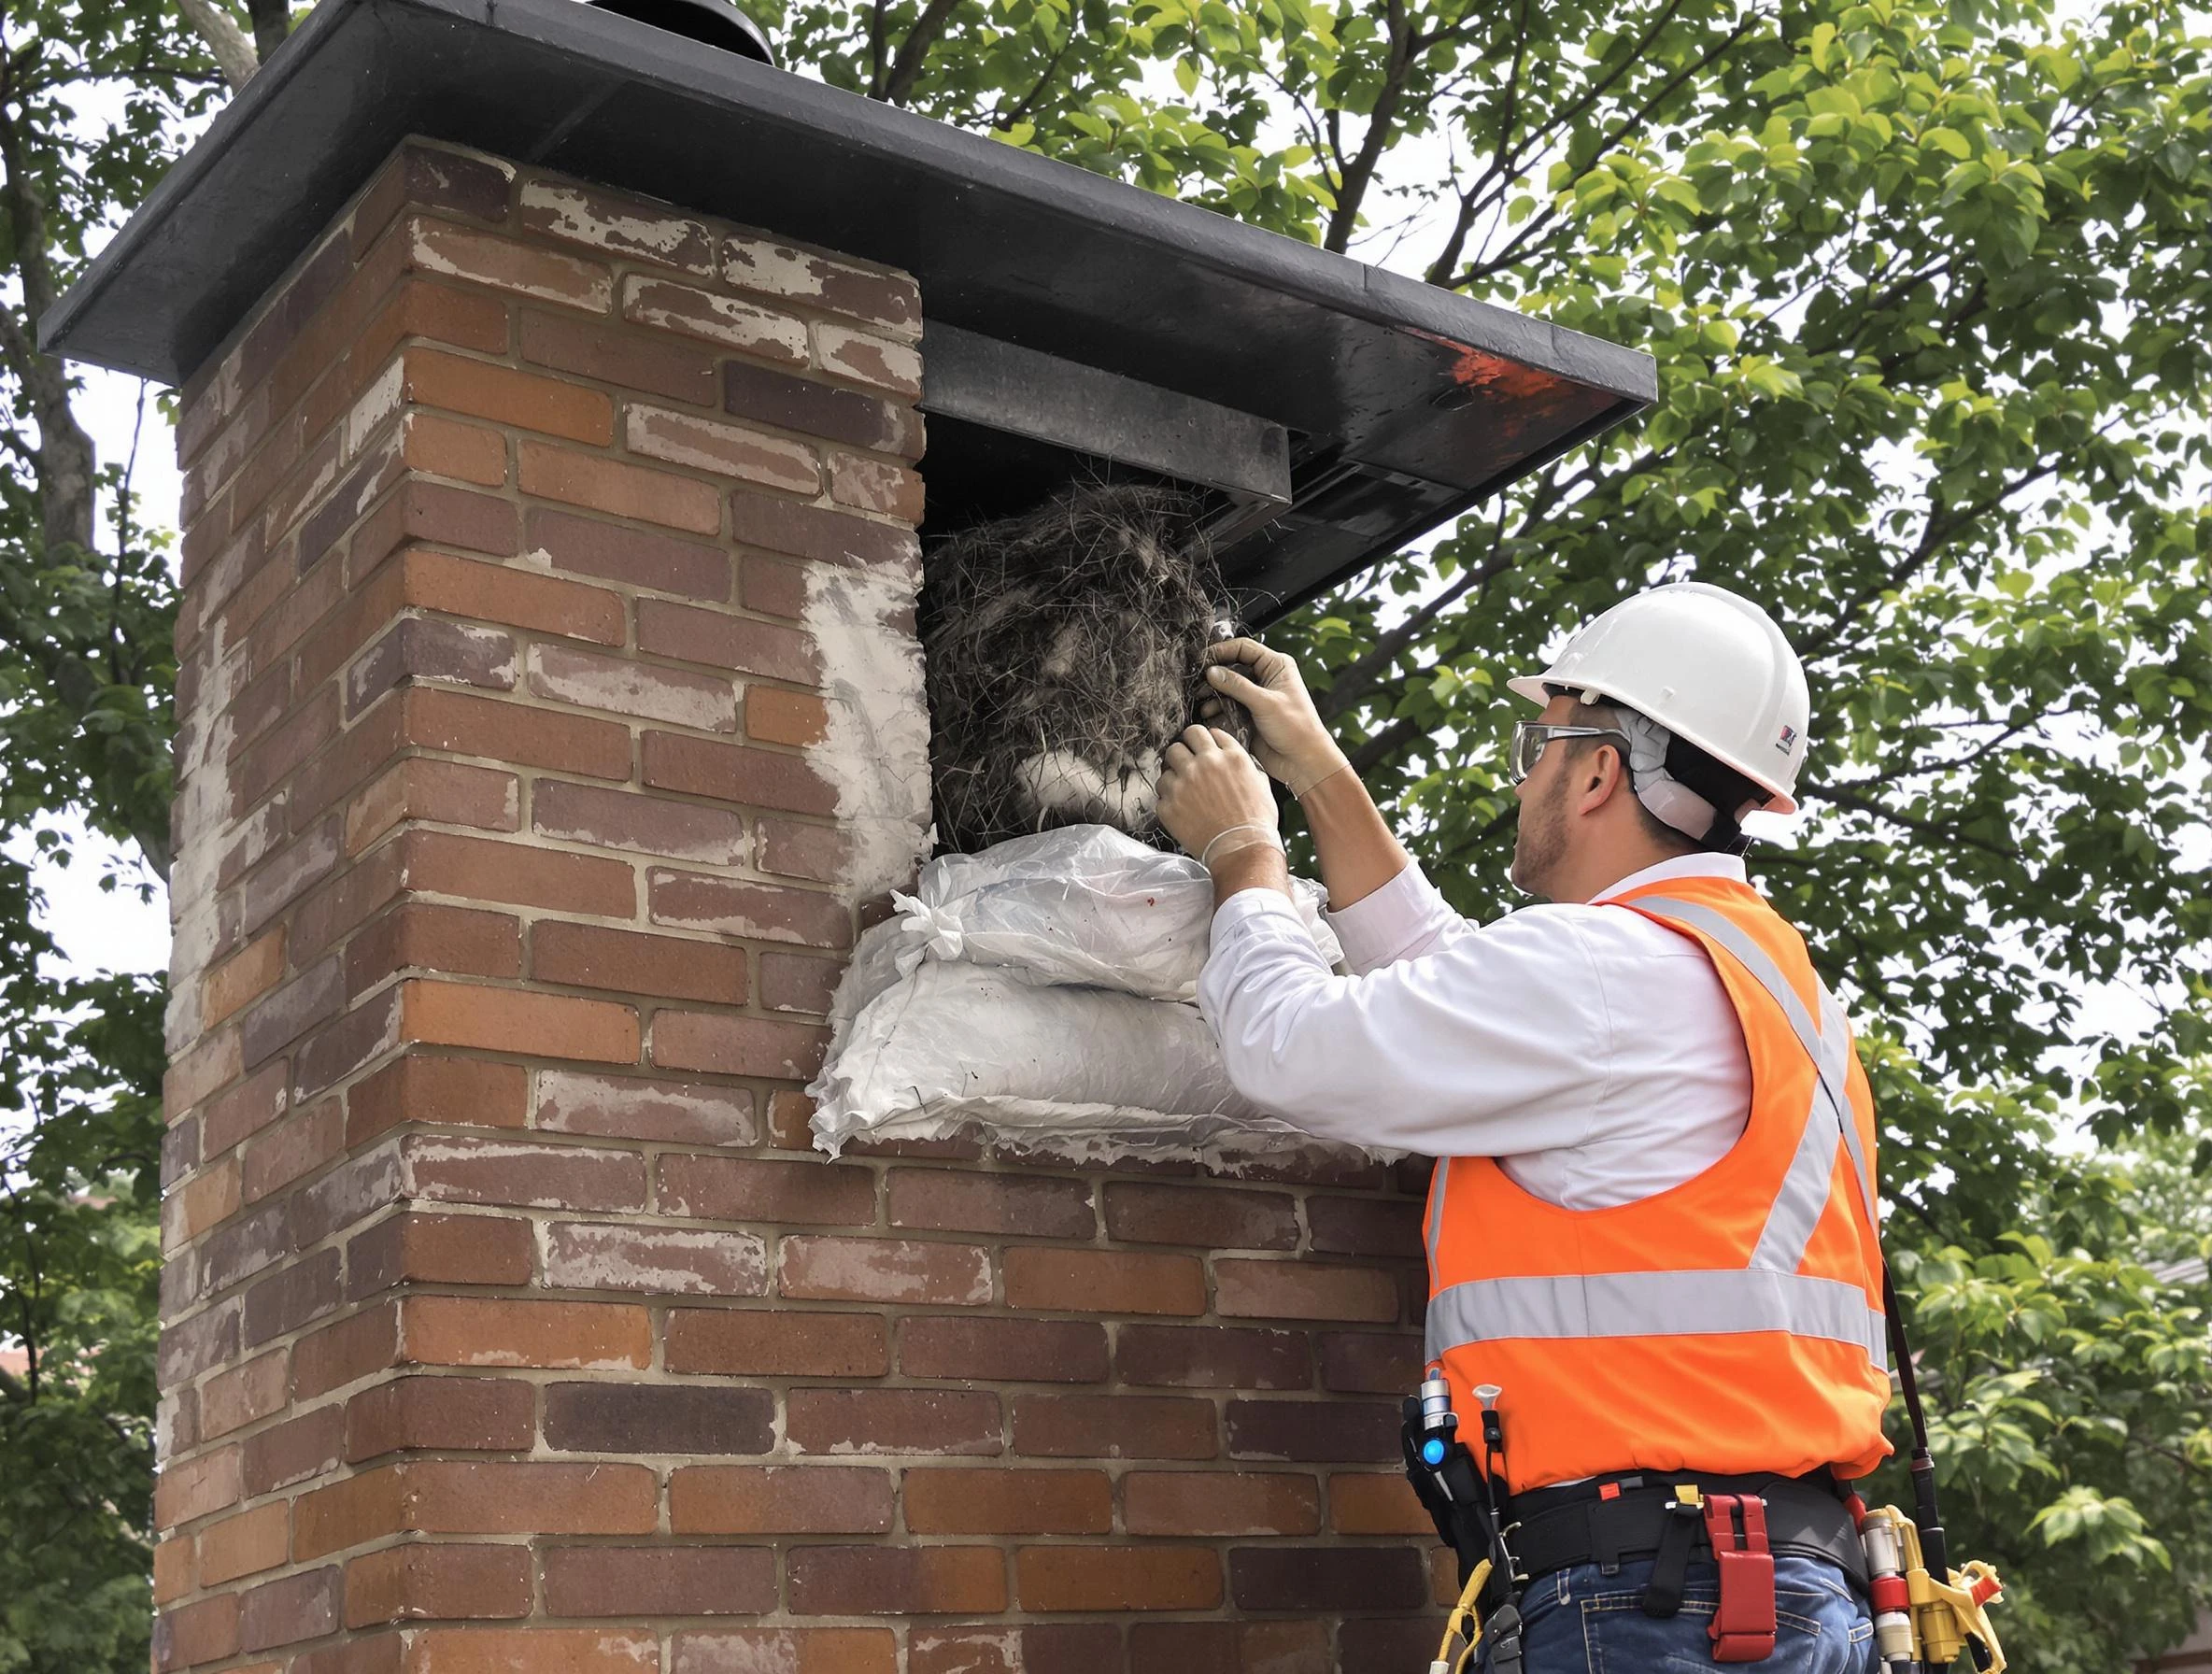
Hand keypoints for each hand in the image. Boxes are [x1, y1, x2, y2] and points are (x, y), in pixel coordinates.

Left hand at [1156, 725, 1279, 865]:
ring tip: (1182, 788)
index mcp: (1229, 756)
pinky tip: (1181, 808)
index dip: (1202, 741)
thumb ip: (1243, 763)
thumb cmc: (1256, 821)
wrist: (1242, 850)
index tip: (1201, 749)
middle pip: (1180, 742)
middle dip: (1183, 751)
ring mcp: (1183, 784)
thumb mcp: (1260, 783)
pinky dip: (1169, 800)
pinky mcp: (1169, 805)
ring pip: (1166, 765)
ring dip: (1174, 774)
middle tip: (1187, 763)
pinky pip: (1161, 794)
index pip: (1205, 732)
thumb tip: (1230, 756)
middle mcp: (1204, 764)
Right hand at [1202, 639, 1349, 794]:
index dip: (1222, 651)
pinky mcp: (1249, 714)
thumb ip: (1237, 686)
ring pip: (1228, 687)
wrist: (1302, 761)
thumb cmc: (1297, 729)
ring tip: (1202, 700)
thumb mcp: (1265, 703)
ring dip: (1214, 693)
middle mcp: (1266, 678)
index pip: (1244, 648)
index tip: (1204, 659)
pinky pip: (1228, 706)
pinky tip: (1210, 714)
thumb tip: (1213, 672)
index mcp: (1276, 666)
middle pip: (1233, 667)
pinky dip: (1218, 708)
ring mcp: (1256, 696)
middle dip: (1215, 675)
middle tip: (1199, 683)